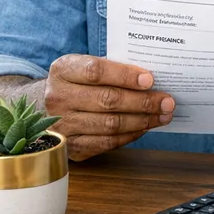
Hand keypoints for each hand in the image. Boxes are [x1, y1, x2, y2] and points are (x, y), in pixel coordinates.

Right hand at [43, 54, 173, 160]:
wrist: (46, 109)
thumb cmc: (78, 83)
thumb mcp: (86, 67)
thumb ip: (114, 69)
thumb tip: (151, 80)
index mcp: (63, 71)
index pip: (96, 71)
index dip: (125, 76)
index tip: (150, 79)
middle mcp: (58, 97)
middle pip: (108, 100)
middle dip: (144, 102)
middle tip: (167, 102)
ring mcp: (62, 125)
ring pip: (110, 124)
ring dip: (143, 121)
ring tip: (163, 116)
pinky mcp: (70, 146)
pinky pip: (107, 143)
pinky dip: (130, 135)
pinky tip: (146, 127)